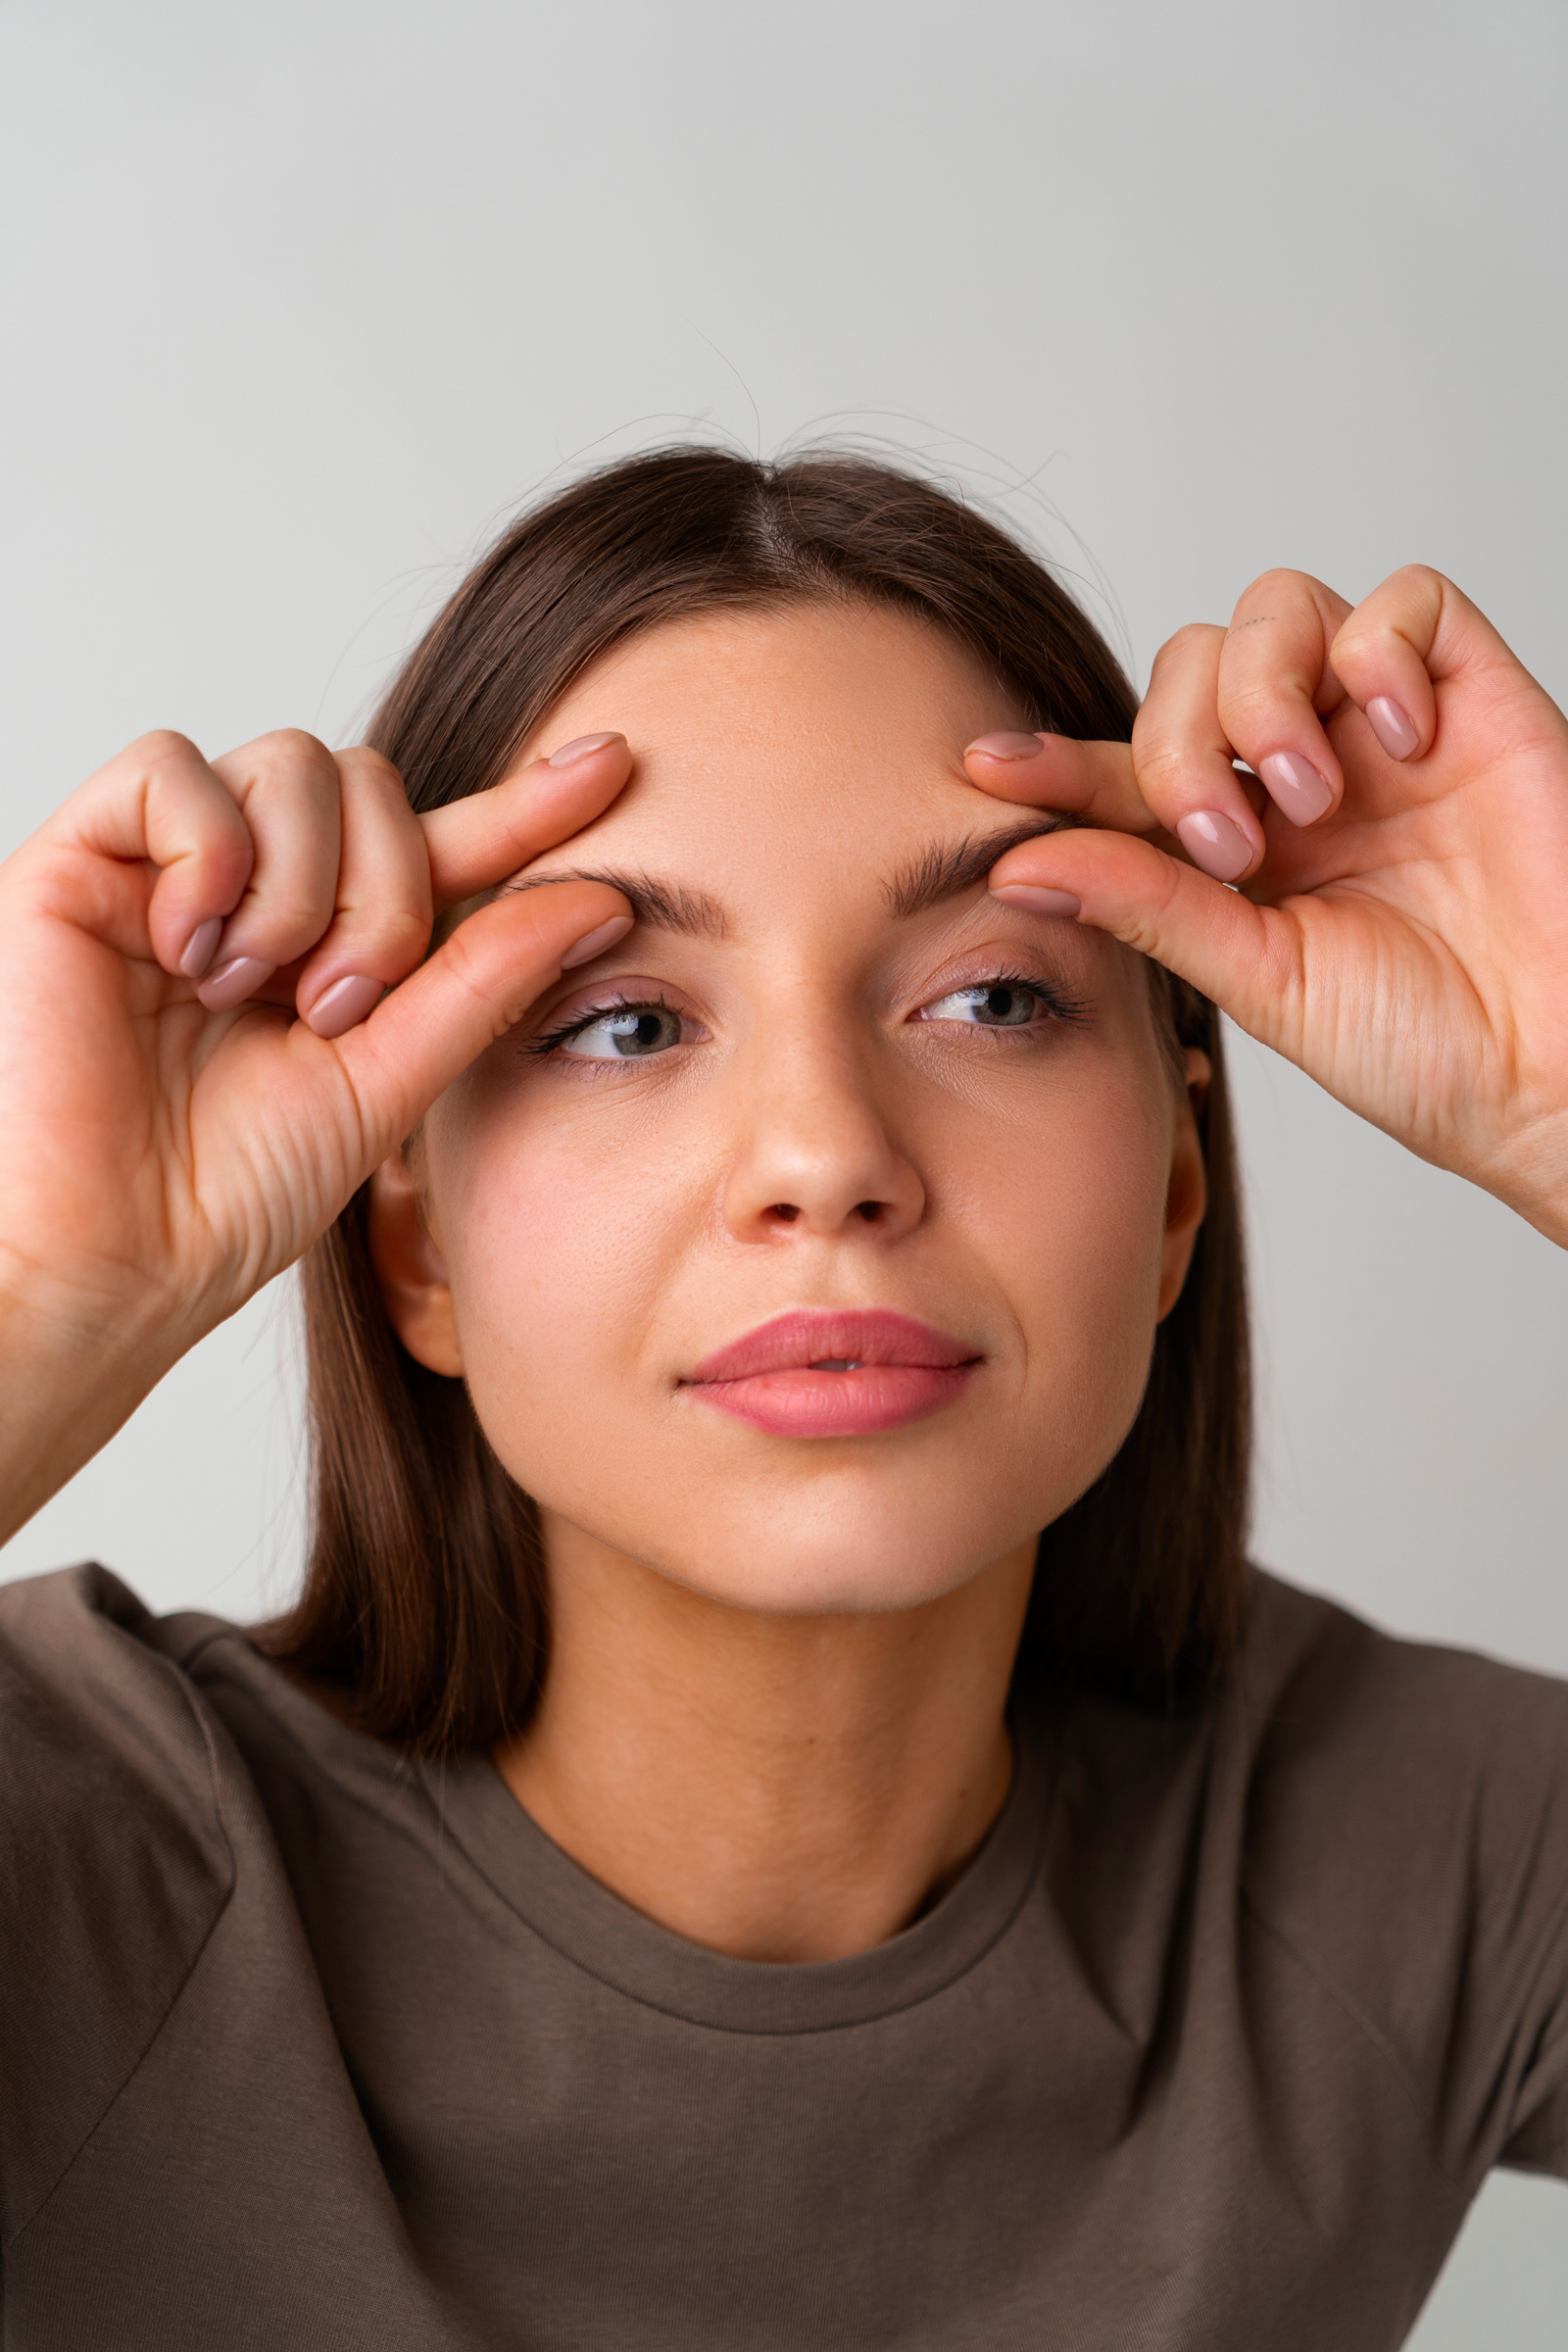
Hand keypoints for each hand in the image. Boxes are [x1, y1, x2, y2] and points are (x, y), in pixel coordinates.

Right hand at [0, 727, 631, 1538]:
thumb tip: (601, 897)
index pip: (440, 842)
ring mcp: (168, 871)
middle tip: (339, 1007)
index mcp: (332, 941)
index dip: (525, 804)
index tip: (618, 766)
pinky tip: (191, 946)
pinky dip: (207, 849)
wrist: (118, 1257)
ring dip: (304, 882)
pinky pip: (169, 768)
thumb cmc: (231, 1193)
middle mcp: (255, 890)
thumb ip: (484, 981)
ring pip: (288, 761)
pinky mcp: (79, 861)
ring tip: (257, 992)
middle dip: (385, 890)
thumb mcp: (390, 1080)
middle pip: (368, 780)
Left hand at [965, 567, 1567, 1244]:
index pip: (1127, 771)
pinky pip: (1405, 601)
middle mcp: (1302, 775)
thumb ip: (1149, 907)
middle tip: (1227, 840)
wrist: (1555, 1072)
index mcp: (1241, 848)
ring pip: (1277, 610)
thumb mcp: (1261, 980)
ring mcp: (1383, 731)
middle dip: (1178, 740)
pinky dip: (1379, 653)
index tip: (981, 769)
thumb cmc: (1426, 1046)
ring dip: (1264, 692)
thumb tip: (1017, 863)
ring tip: (1307, 798)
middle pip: (1188, 666)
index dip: (1056, 762)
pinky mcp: (1475, 695)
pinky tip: (1396, 742)